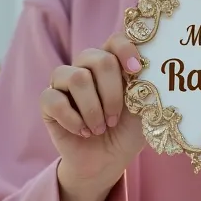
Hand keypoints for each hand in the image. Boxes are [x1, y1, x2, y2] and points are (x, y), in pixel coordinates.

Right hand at [40, 33, 145, 189]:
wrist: (107, 161)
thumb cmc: (128, 130)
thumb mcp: (144, 108)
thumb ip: (147, 85)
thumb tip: (152, 66)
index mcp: (112, 62)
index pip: (116, 40)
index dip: (126, 50)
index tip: (136, 70)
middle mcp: (87, 66)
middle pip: (98, 59)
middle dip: (111, 93)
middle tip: (115, 118)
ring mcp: (64, 81)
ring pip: (76, 77)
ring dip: (92, 108)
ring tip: (100, 128)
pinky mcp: (48, 101)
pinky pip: (54, 99)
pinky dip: (72, 119)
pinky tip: (83, 132)